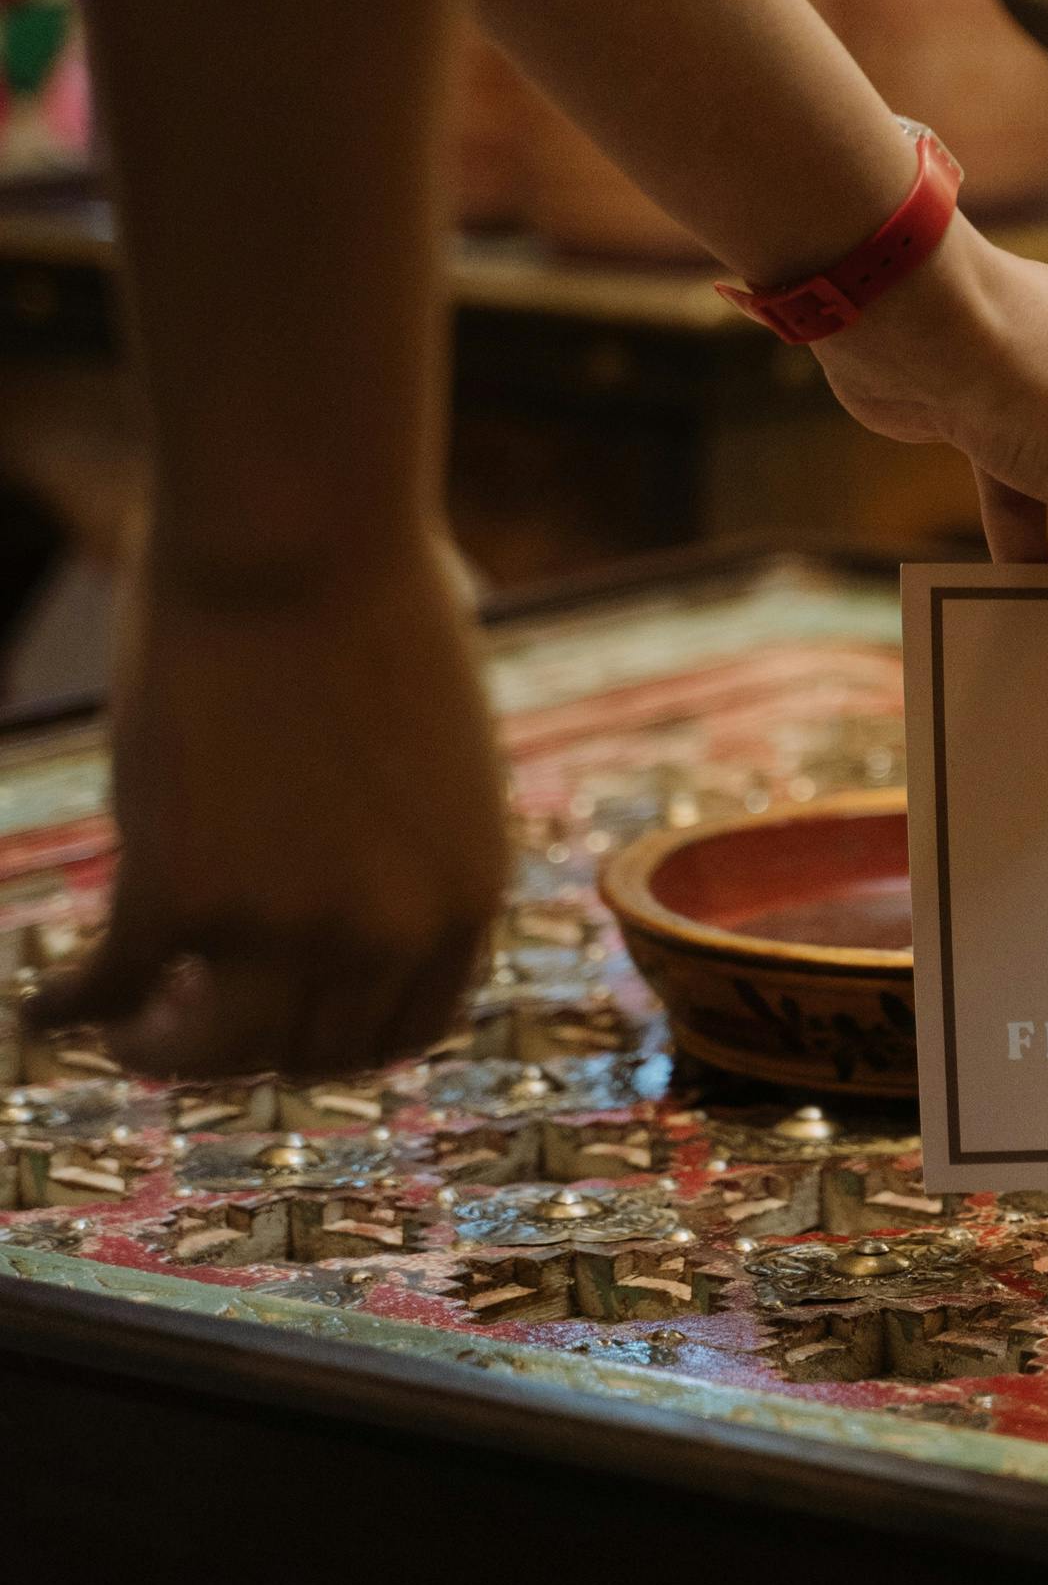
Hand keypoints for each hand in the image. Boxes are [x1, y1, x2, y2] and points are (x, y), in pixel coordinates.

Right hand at [33, 536, 508, 1082]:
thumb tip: (367, 847)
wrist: (298, 533)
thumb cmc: (370, 589)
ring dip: (159, 1051)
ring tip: (126, 1035)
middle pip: (307, 1051)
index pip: (407, 1028)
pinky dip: (71, 1007)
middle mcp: (389, 931)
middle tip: (190, 1025)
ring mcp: (285, 925)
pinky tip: (45, 1010)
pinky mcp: (178, 897)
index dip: (339, 1040)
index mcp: (466, 892)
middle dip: (250, 1047)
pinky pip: (111, 987)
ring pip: (211, 1048)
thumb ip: (410, 823)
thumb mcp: (434, 738)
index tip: (290, 1030)